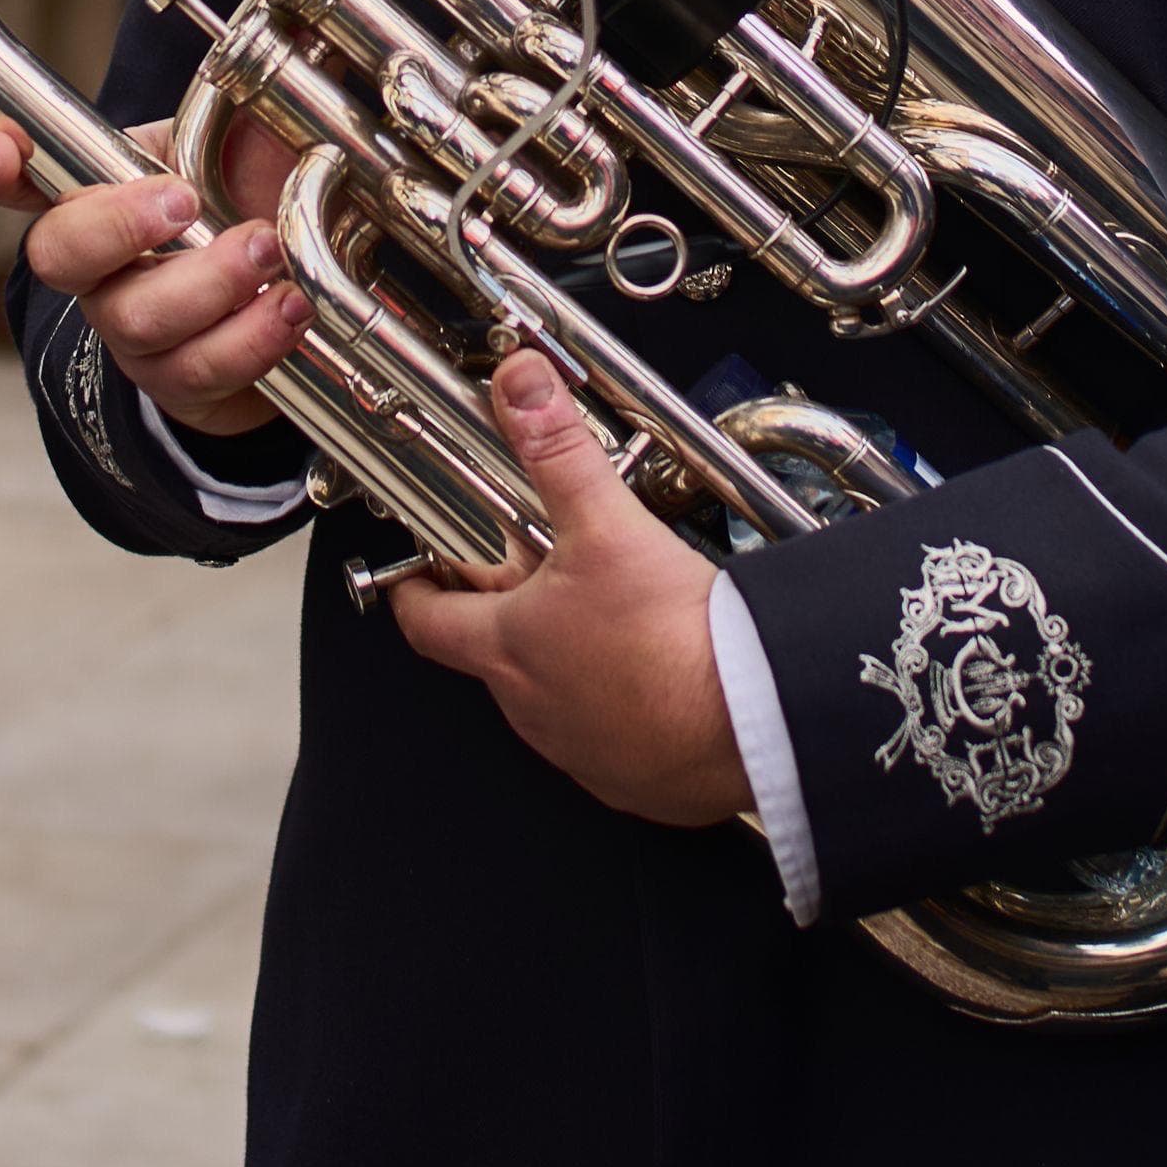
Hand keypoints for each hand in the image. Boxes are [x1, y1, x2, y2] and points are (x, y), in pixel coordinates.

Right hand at [0, 112, 304, 436]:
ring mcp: (135, 329)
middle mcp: (101, 267)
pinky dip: (251, 337)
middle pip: (59, 254)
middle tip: (184, 200)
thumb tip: (284, 54)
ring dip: (208, 282)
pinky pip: (198, 369)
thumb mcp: (247, 146)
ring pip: (136, 317)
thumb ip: (248, 106)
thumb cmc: (250, 209)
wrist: (288, 310)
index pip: (22, 175)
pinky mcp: (182, 381)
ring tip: (267, 251)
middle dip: (116, 226)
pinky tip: (291, 307)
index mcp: (100, 194)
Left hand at [389, 351, 750, 826]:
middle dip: (502, 614)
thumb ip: (559, 453)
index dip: (414, 592)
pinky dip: (616, 706)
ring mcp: (579, 749)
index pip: (428, 622)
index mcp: (508, 648)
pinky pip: (607, 739)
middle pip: (491, 655)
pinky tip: (651, 674)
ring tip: (604, 616)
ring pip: (548, 698)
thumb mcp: (607, 528)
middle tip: (526, 575)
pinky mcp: (631, 777)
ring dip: (562, 660)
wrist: (751, 721)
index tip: (414, 575)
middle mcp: (531, 708)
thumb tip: (522, 389)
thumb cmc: (673, 645)